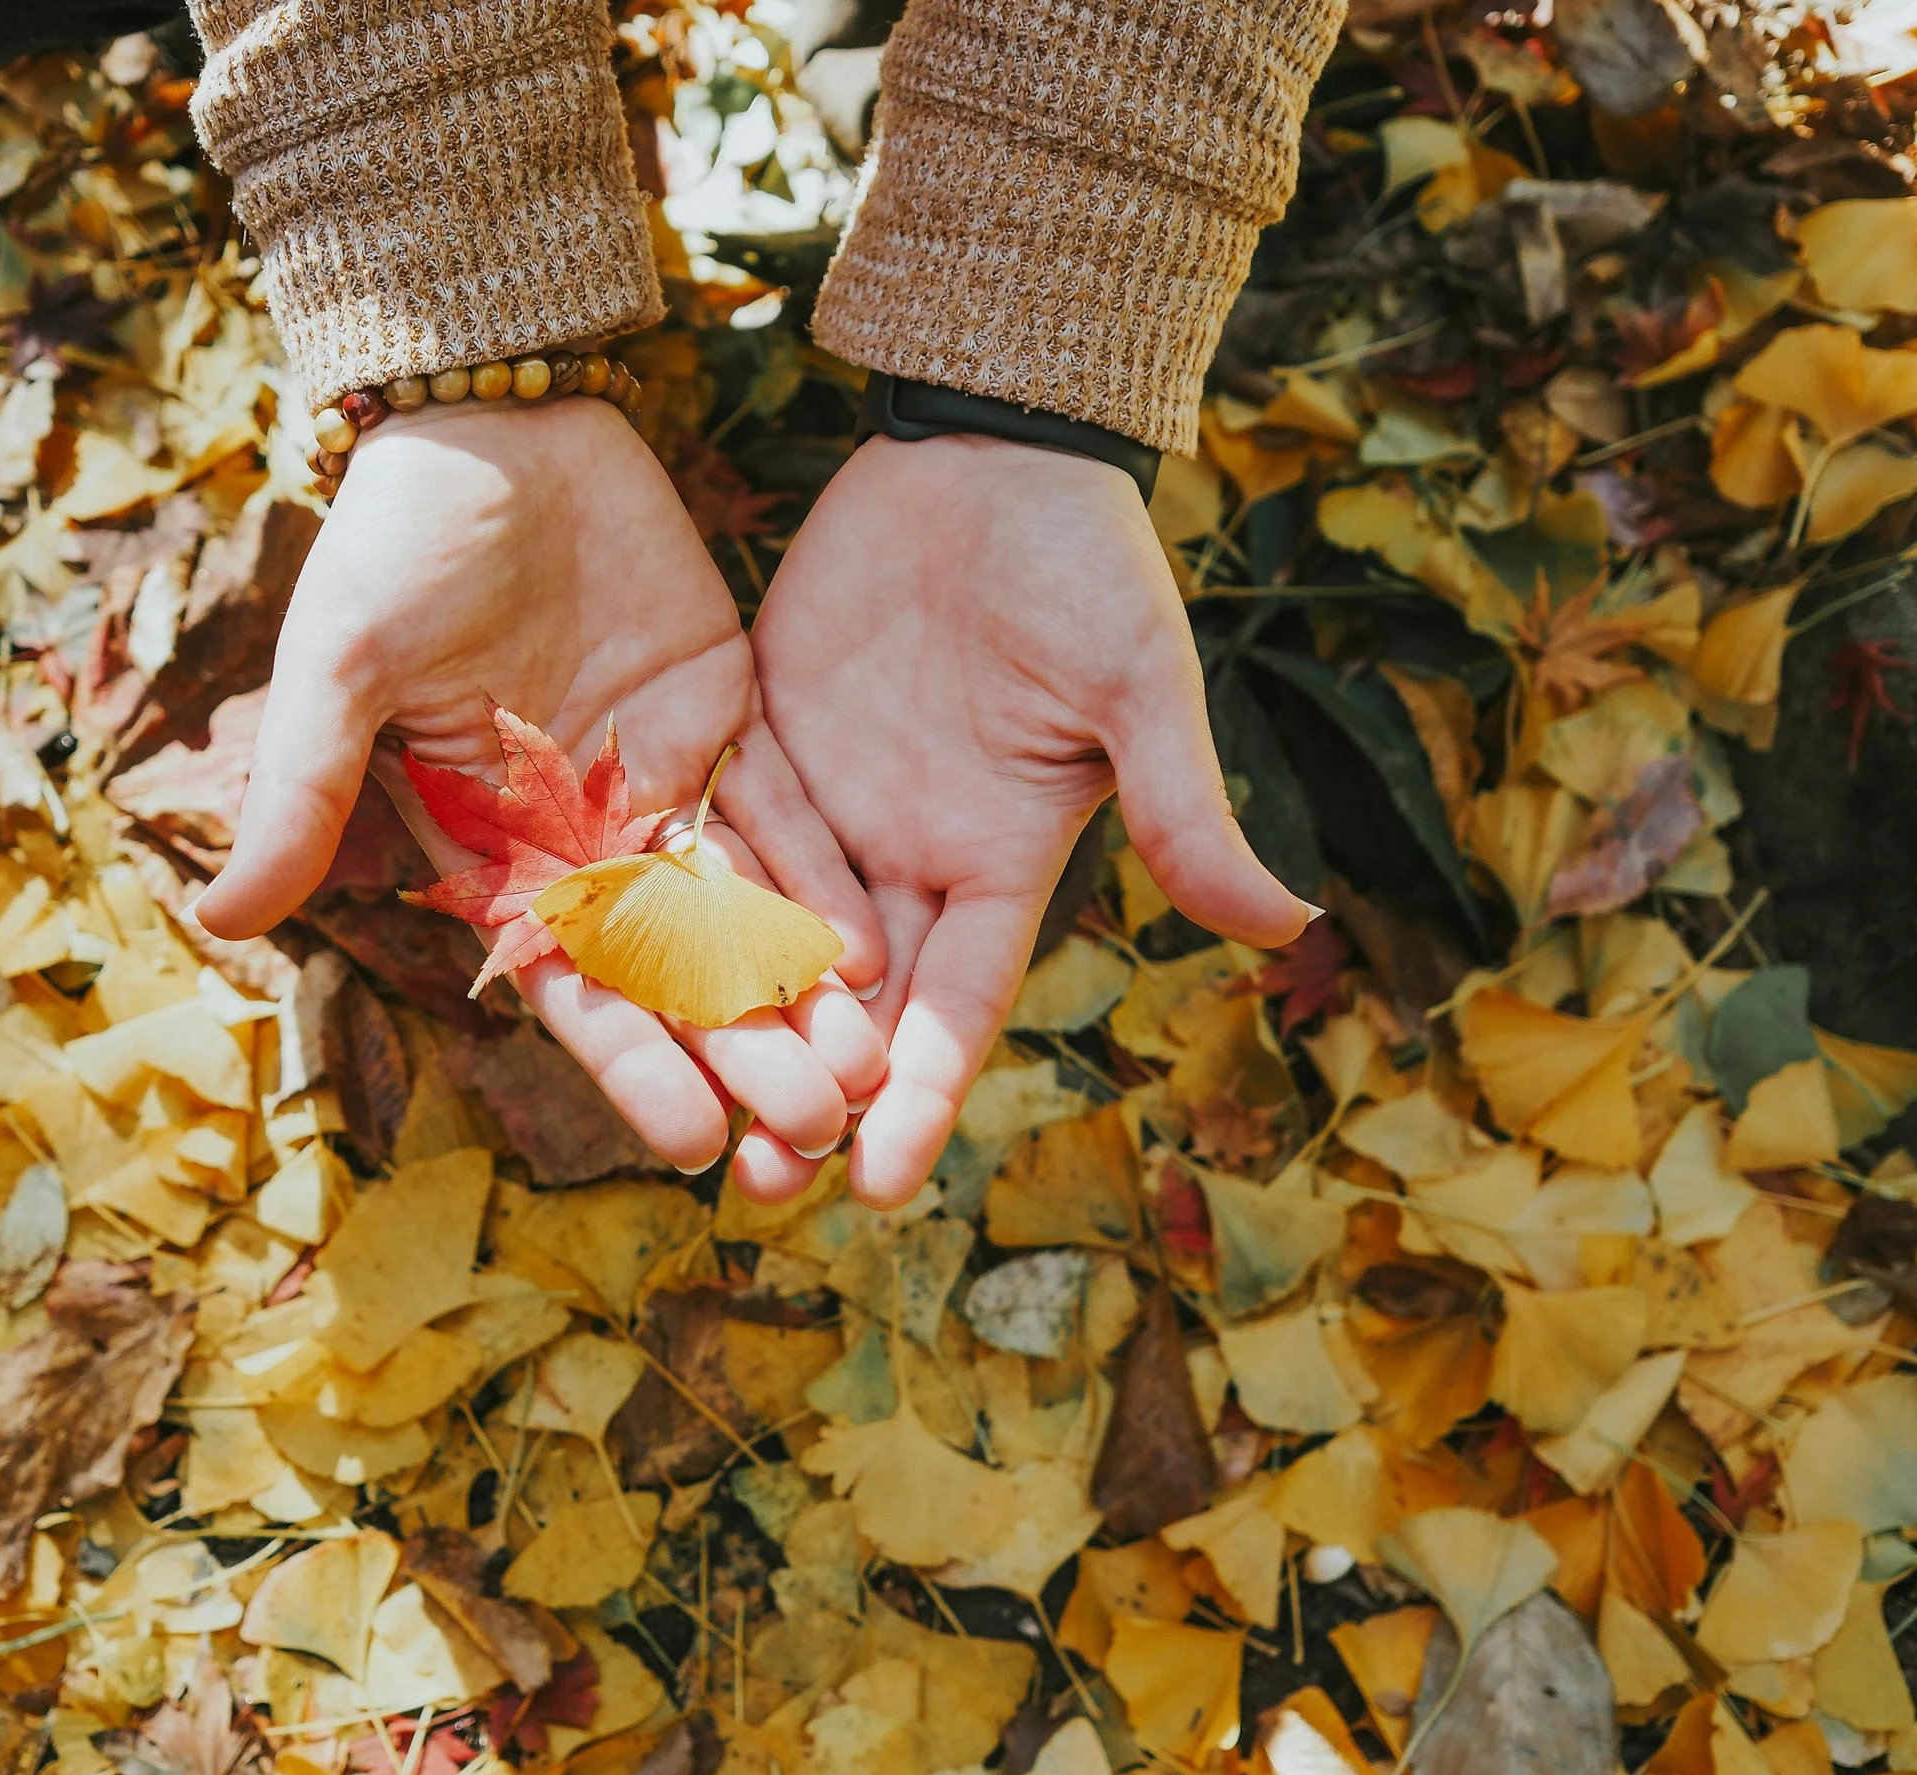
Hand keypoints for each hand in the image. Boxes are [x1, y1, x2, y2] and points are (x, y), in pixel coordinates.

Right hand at [193, 397, 886, 1172]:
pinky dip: (825, 873)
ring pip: (742, 903)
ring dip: (800, 987)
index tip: (700, 1145)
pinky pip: (783, 805)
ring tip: (872, 1069)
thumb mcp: (339, 670)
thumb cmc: (392, 542)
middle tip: (819, 1130)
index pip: (574, 982)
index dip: (635, 1064)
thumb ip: (302, 796)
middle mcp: (584, 832)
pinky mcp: (722, 708)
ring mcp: (659, 774)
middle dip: (744, 1049)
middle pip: (677, 967)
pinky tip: (880, 944)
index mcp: (494, 848)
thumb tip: (215, 923)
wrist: (486, 419)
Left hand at [752, 433, 1313, 1207]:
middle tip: (766, 1184)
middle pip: (855, 999)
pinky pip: (713, 830)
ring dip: (733, 1019)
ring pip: (770, 932)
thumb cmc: (1083, 558)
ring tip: (688, 1108)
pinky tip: (627, 967)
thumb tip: (1289, 925)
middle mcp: (907, 851)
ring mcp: (829, 796)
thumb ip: (1183, 807)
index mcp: (999, 860)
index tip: (885, 1185)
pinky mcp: (759, 733)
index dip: (923, 1092)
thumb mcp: (1137, 684)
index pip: (957, 1004)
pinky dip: (678, 897)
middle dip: (814, 1091)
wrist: (987, 446)